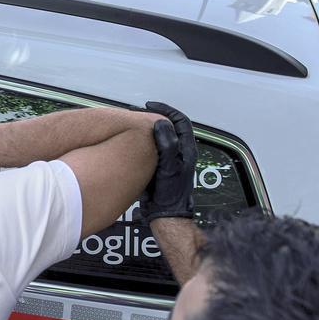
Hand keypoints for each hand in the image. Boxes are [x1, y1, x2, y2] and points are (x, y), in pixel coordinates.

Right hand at [141, 101, 196, 220]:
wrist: (165, 213)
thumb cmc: (171, 194)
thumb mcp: (169, 167)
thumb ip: (167, 145)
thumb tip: (161, 124)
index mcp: (185, 150)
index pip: (179, 121)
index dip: (165, 109)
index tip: (150, 106)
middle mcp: (179, 152)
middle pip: (170, 126)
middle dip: (154, 116)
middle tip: (139, 113)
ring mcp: (170, 159)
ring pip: (161, 136)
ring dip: (148, 128)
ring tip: (135, 124)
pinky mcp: (160, 166)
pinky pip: (153, 147)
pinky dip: (143, 140)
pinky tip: (132, 142)